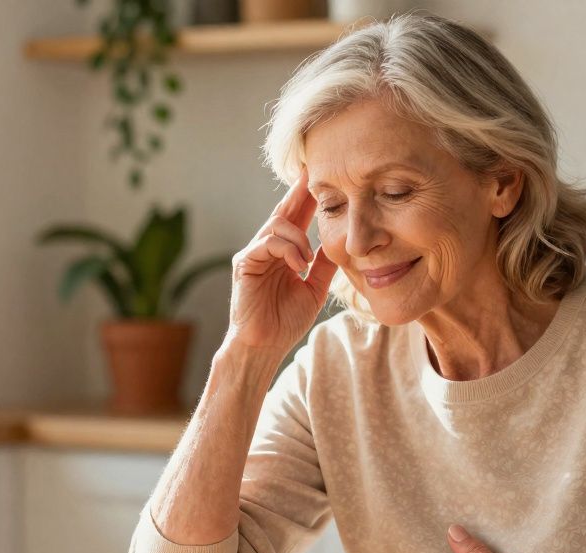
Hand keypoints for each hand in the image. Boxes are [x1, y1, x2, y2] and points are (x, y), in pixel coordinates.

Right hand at [225, 168, 339, 353]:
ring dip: (299, 239)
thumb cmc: (286, 322)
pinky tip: (298, 266)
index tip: (322, 177)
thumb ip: (324, 265)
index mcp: (284, 252)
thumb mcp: (315, 288)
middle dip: (299, 192)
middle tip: (313, 173)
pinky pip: (267, 243)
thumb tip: (341, 241)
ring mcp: (253, 254)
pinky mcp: (245, 264)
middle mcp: (266, 248)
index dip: (308, 196)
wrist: (265, 347)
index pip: (297, 217)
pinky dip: (287, 251)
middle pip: (284, 210)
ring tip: (307, 261)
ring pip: (277, 225)